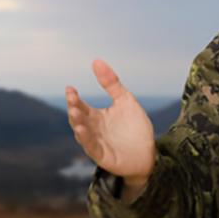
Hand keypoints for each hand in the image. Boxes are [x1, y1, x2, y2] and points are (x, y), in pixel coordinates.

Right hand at [65, 59, 155, 179]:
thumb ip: (111, 83)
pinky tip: (82, 130)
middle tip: (71, 97)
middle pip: (78, 118)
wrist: (149, 154)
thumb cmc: (135, 128)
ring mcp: (96, 143)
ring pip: (82, 133)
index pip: (80, 105)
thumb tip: (96, 61)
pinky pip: (92, 148)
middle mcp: (92, 129)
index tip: (70, 88)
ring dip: (77, 123)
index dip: (73, 98)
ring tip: (73, 111)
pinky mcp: (103, 156)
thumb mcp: (125, 101)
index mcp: (95, 116)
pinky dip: (86, 139)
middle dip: (73, 108)